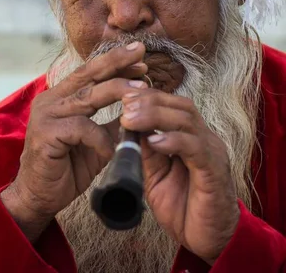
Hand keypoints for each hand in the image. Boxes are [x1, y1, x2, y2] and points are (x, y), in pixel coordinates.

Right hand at [1, 42, 147, 241]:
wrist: (38, 197)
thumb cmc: (66, 167)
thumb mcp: (94, 140)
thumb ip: (110, 122)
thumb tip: (138, 107)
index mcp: (60, 97)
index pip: (89, 72)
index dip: (114, 62)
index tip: (139, 57)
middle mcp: (50, 100)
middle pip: (87, 75)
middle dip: (116, 62)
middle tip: (141, 55)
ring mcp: (46, 115)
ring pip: (87, 96)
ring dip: (117, 92)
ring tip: (142, 92)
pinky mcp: (46, 134)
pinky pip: (82, 128)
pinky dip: (102, 138)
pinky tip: (112, 150)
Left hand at [120, 88, 239, 264]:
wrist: (209, 241)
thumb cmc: (183, 208)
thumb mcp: (156, 176)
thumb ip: (147, 152)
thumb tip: (129, 129)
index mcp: (191, 136)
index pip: (172, 104)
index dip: (148, 97)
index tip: (124, 98)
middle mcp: (204, 138)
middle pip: (180, 105)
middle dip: (150, 101)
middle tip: (124, 106)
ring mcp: (212, 152)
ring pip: (187, 120)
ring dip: (155, 115)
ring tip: (131, 119)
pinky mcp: (214, 170)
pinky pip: (196, 148)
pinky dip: (173, 140)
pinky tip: (154, 142)